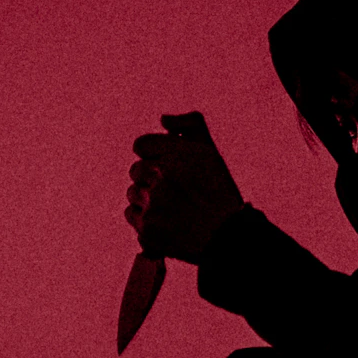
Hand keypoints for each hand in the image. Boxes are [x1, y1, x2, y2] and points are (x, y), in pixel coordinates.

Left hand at [125, 111, 244, 264]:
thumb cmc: (218, 192)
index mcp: (178, 153)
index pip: (141, 145)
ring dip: (146, 199)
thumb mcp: (210, 151)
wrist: (226, 237)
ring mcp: (153, 202)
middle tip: (171, 192)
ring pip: (132, 192)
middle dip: (149, 179)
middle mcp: (163, 175)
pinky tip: (163, 221)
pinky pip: (130, 214)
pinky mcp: (147, 226)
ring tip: (170, 208)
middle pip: (135, 170)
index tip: (165, 168)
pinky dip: (143, 219)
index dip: (152, 156)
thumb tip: (162, 120)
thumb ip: (189, 125)